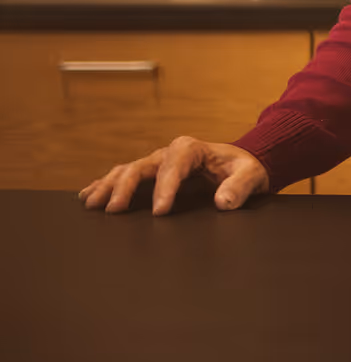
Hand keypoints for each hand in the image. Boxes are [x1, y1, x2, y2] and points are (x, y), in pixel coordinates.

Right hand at [78, 136, 270, 215]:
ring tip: (91, 204)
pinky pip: (124, 177)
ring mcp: (158, 163)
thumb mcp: (251, 175)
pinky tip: (87, 195)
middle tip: (113, 210)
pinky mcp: (152, 174)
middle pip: (141, 167)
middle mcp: (170, 153)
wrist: (241, 165)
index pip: (174, 167)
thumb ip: (240, 186)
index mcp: (192, 149)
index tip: (161, 212)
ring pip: (127, 171)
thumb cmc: (245, 169)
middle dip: (126, 187)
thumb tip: (223, 202)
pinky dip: (105, 185)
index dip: (165, 188)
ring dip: (108, 186)